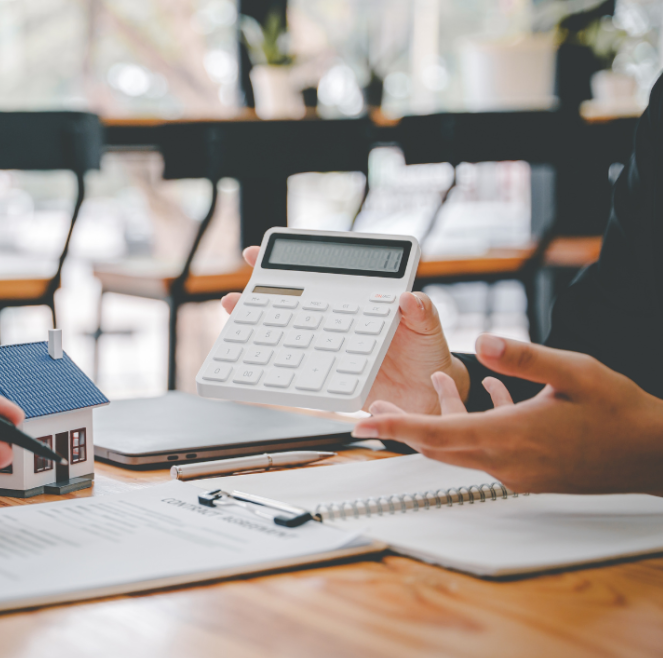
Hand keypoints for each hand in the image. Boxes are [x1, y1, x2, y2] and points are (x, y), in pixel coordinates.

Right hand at [221, 245, 469, 413]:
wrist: (427, 396)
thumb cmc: (426, 353)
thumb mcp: (427, 326)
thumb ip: (419, 310)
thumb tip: (407, 298)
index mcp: (357, 301)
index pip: (318, 276)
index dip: (287, 265)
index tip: (255, 257)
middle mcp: (337, 322)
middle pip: (292, 305)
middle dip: (259, 298)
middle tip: (235, 296)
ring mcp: (330, 348)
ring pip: (289, 336)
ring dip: (261, 332)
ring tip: (238, 324)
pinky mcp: (329, 375)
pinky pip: (300, 371)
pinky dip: (278, 369)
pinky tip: (260, 366)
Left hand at [355, 334, 662, 497]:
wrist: (654, 454)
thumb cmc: (620, 413)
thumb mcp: (572, 371)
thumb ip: (522, 358)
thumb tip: (482, 342)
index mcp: (509, 437)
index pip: (437, 433)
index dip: (396, 427)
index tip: (363, 425)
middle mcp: (506, 461)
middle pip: (438, 446)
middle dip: (403, 428)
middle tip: (372, 413)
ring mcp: (517, 471)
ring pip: (462, 446)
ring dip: (441, 420)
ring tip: (428, 390)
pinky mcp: (530, 472)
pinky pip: (487, 448)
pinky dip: (476, 424)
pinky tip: (489, 395)